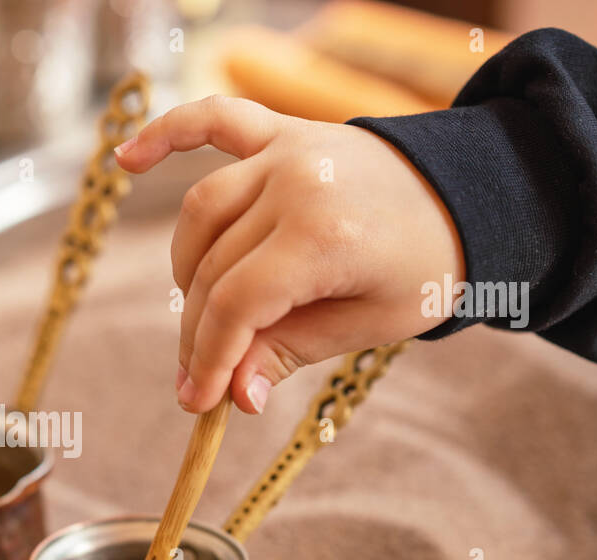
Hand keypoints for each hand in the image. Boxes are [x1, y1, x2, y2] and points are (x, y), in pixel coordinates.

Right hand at [114, 95, 463, 413]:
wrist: (472, 195)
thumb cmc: (424, 268)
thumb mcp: (366, 325)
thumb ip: (289, 353)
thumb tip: (233, 398)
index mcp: (325, 236)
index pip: (237, 305)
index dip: (209, 358)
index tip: (198, 401)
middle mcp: (297, 184)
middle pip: (213, 269)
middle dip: (199, 333)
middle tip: (198, 378)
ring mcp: (286, 150)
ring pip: (201, 213)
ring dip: (188, 270)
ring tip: (202, 312)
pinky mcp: (282, 131)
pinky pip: (213, 122)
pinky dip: (166, 134)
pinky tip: (124, 159)